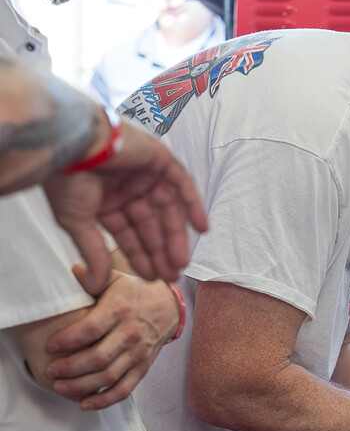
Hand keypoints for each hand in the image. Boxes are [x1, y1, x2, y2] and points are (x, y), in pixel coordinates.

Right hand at [43, 120, 208, 292]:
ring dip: (176, 235)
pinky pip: (182, 183)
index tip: (153, 277)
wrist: (72, 145)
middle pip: (151, 224)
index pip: (130, 233)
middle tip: (171, 275)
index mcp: (106, 200)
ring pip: (167, 208)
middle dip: (161, 250)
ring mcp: (144, 173)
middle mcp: (127, 187)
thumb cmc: (67, 180)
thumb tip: (96, 285)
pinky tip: (202, 228)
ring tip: (182, 262)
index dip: (142, 255)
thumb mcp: (78, 222)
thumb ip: (94, 252)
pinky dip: (193, 204)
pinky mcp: (159, 158)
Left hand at [44, 265, 179, 410]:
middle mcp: (132, 332)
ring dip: (81, 386)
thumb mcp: (116, 278)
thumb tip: (73, 271)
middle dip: (70, 368)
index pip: (92, 329)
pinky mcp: (143, 367)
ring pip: (109, 376)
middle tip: (51, 370)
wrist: (168, 306)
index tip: (51, 346)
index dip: (69, 340)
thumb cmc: (135, 292)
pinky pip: (124, 389)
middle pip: (98, 358)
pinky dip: (104, 400)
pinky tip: (84, 403)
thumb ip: (94, 276)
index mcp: (122, 309)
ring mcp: (139, 352)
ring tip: (60, 386)